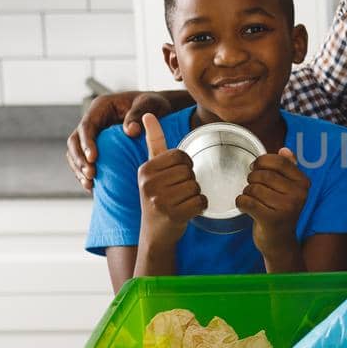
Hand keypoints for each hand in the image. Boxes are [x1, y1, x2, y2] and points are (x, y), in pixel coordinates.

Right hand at [66, 90, 172, 190]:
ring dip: (79, 168)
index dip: (86, 143)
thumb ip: (139, 114)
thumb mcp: (149, 104)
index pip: (87, 125)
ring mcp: (95, 134)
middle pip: (75, 140)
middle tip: (90, 175)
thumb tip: (130, 131)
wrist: (159, 110)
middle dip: (79, 159)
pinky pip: (86, 160)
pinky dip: (86, 173)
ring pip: (76, 152)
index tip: (93, 158)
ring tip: (89, 185)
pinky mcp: (99, 146)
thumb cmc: (154, 104)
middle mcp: (94, 120)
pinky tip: (93, 187)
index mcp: (101, 107)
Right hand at [137, 112, 204, 237]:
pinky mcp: (172, 215)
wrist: (154, 233)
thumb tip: (148, 114)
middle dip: (190, 182)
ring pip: (196, 186)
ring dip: (194, 195)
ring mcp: (159, 200)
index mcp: (145, 169)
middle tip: (176, 194)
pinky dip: (200, 207)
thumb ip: (154, 142)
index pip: (181, 156)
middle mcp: (149, 183)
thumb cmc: (157, 197)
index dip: (184, 166)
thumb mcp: (152, 170)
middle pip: (189, 171)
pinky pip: (201, 202)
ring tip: (180, 202)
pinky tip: (187, 212)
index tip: (174, 178)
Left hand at [236, 148, 308, 264]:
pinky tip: (246, 207)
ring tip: (252, 200)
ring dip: (246, 193)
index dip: (262, 161)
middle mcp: (298, 195)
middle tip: (252, 189)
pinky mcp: (272, 220)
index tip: (255, 168)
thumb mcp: (288, 190)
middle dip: (252, 179)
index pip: (279, 161)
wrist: (280, 243)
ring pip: (253, 188)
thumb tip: (285, 150)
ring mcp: (286, 208)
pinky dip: (241, 203)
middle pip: (263, 175)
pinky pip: (247, 201)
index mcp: (303, 184)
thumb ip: (288, 169)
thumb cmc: (280, 212)